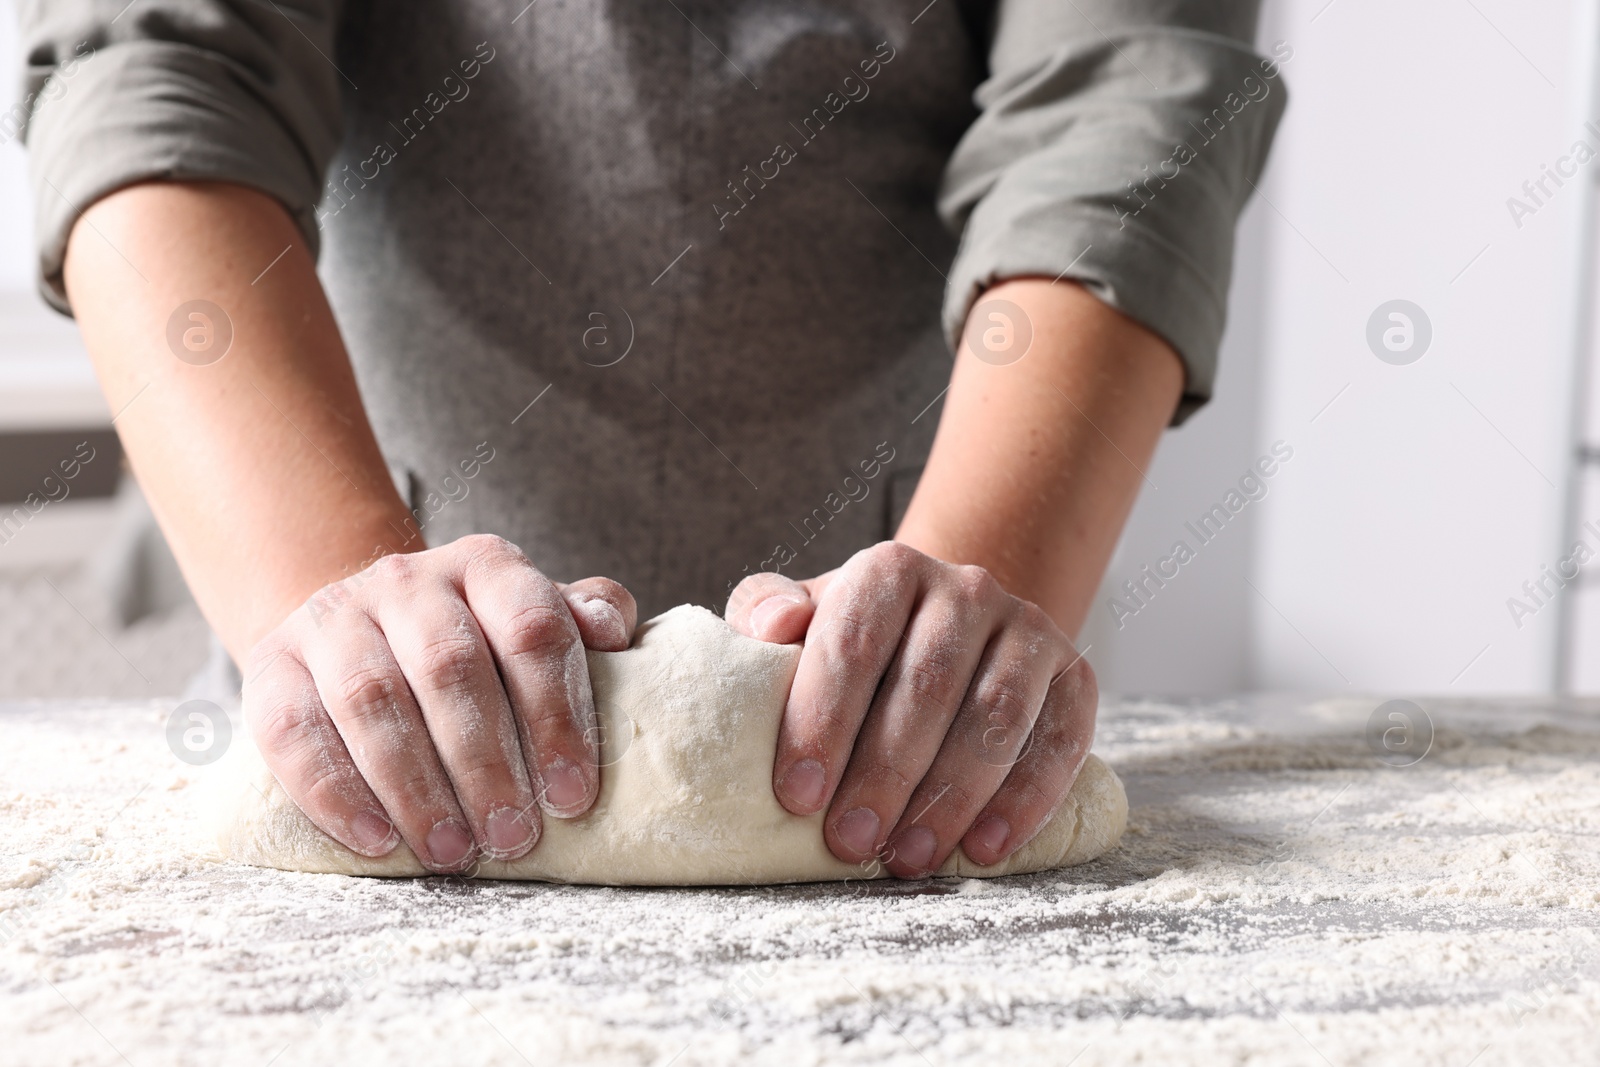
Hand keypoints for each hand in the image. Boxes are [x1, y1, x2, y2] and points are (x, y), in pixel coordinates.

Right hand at [241, 534, 636, 872]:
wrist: (363, 627)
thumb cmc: (477, 642)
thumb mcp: (536, 621)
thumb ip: (586, 620)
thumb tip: (613, 635)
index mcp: (487, 566)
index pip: (531, 628)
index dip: (556, 715)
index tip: (572, 795)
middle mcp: (408, 580)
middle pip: (450, 666)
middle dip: (486, 763)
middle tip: (514, 838)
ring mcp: (334, 618)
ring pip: (371, 699)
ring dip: (415, 787)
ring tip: (452, 853)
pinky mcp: (273, 664)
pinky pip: (292, 730)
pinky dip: (333, 792)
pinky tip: (376, 841)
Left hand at [726, 541, 1095, 877]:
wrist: (945, 636)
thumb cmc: (857, 644)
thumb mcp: (801, 619)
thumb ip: (766, 610)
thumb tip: (772, 625)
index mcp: (890, 570)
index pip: (854, 642)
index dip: (823, 720)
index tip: (797, 795)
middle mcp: (967, 588)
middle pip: (927, 684)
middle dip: (884, 773)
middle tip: (850, 842)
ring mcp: (1029, 629)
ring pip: (996, 714)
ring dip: (951, 796)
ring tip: (909, 859)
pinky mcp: (1075, 677)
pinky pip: (1061, 740)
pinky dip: (1025, 801)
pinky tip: (983, 849)